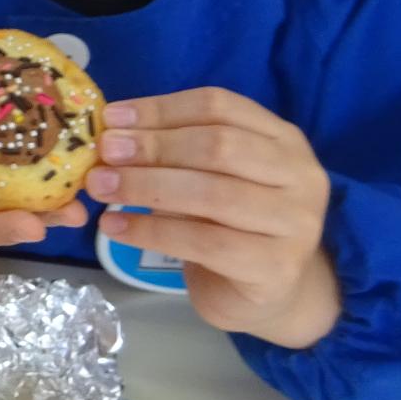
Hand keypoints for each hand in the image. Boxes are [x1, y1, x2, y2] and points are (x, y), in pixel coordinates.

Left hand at [91, 89, 339, 348]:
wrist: (266, 293)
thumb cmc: (228, 223)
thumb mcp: (205, 176)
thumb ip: (172, 151)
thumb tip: (110, 132)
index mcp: (282, 138)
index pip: (219, 106)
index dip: (161, 109)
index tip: (111, 119)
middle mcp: (300, 175)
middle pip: (218, 146)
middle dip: (153, 147)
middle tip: (105, 153)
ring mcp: (296, 223)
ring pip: (212, 194)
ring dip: (146, 187)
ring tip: (100, 187)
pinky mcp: (277, 268)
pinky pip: (205, 243)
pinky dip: (152, 232)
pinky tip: (114, 228)